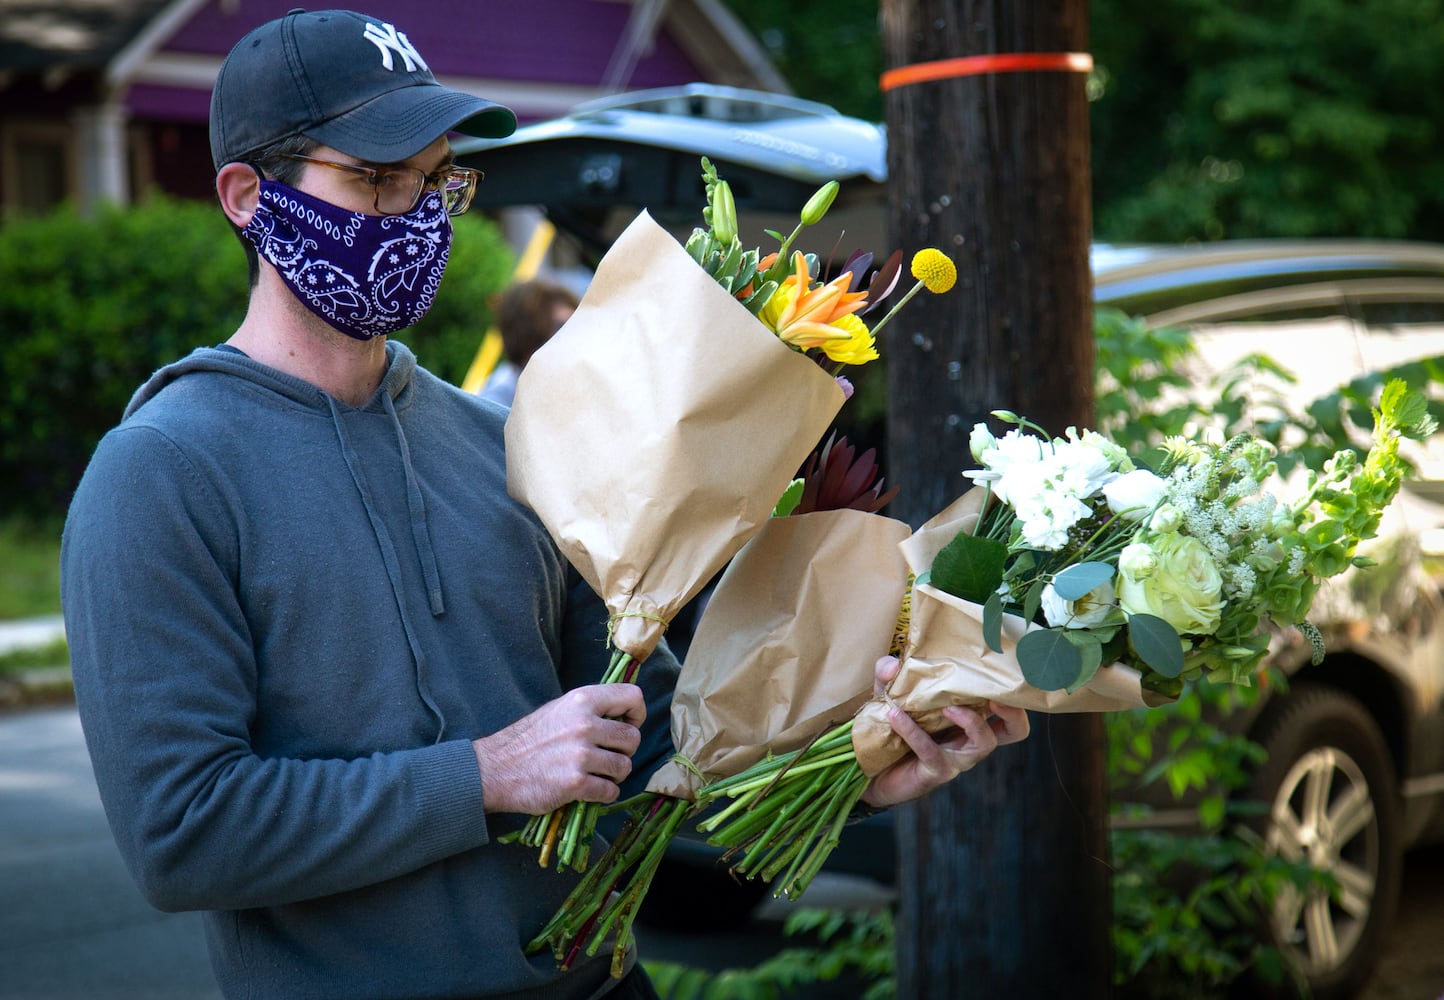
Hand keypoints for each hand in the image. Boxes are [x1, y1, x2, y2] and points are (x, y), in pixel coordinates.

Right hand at [471, 684, 644, 814]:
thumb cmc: (530, 738)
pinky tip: (589, 789)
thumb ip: (591, 709)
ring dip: (615, 774)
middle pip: (633, 738)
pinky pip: (610, 791)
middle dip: (624, 751)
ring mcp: (580, 754)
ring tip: (596, 774)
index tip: (626, 725)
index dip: (636, 714)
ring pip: (625, 766)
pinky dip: (604, 793)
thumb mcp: (560, 708)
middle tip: (606, 756)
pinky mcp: (575, 783)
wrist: (495, 768)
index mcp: (582, 700)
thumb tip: (625, 717)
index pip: (633, 697)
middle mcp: (584, 724)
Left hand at [859, 656, 1029, 809]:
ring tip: (946, 706)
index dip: (1013, 690)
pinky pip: (932, 751)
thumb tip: (894, 663)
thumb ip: (889, 673)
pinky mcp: (937, 772)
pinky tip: (895, 715)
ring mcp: (958, 758)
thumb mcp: (888, 692)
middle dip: (1014, 712)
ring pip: (984, 742)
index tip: (1004, 667)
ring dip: (970, 720)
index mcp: (969, 715)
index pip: (1005, 703)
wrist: (867, 768)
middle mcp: (971, 738)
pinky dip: (914, 731)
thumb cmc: (890, 726)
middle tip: (996, 695)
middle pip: (1015, 730)